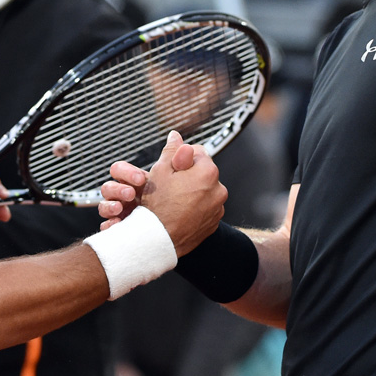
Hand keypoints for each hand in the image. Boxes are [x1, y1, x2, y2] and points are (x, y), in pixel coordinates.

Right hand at [101, 131, 225, 256]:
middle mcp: (218, 189)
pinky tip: (180, 211)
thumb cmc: (157, 205)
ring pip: (204, 190)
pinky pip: (206, 207)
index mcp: (208, 171)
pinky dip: (196, 207)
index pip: (197, 152)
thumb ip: (171, 151)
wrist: (159, 240)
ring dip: (193, 190)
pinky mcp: (214, 222)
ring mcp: (218, 208)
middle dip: (189, 174)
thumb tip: (176, 135)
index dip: (181, 158)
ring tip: (175, 200)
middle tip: (171, 185)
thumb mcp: (159, 172)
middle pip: (203, 171)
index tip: (172, 169)